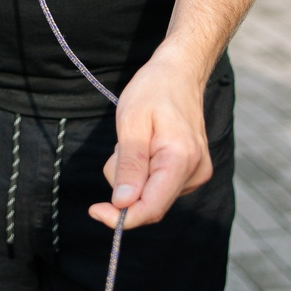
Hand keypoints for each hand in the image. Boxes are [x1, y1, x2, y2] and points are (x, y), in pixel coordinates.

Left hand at [92, 51, 213, 228]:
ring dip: (133, 176)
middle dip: (125, 186)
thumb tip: (123, 204)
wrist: (180, 73)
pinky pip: (158, 186)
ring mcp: (196, 173)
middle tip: (120, 148)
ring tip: (136, 141)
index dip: (121, 217)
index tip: (94, 211)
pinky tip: (145, 147)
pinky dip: (143, 173)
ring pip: (151, 195)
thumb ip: (129, 166)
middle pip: (149, 203)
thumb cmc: (154, 91)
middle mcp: (195, 172)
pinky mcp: (192, 172)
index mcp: (181, 159)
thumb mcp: (131, 123)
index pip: (151, 208)